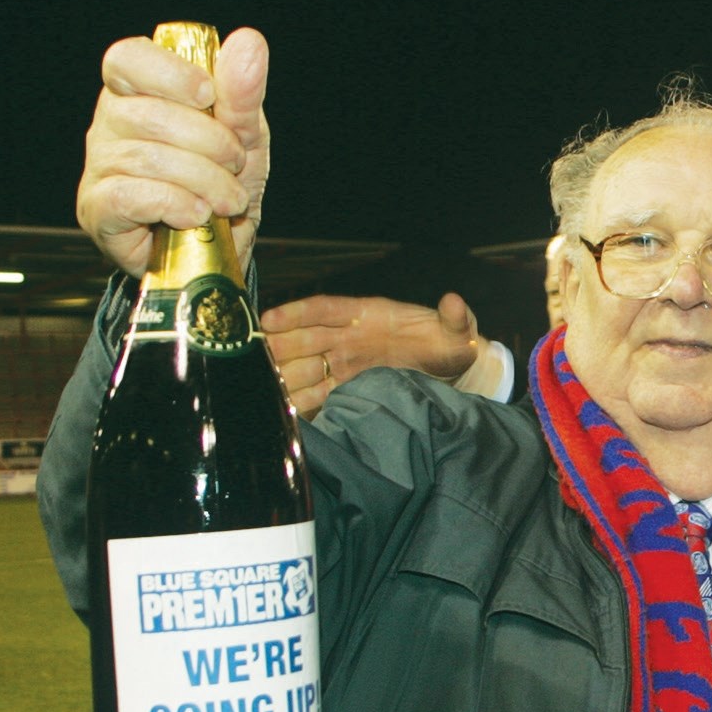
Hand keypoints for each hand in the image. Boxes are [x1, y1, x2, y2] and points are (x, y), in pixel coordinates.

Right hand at [76, 27, 269, 277]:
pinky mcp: (99, 209)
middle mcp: (110, 124)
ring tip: (229, 200)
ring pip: (145, 159)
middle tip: (236, 164)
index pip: (127, 59)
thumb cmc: (222, 181)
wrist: (218, 249)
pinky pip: (129, 196)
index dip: (169, 73)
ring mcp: (100, 166)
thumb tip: (249, 42)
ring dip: (204, 181)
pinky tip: (197, 216)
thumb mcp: (243, 135)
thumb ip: (242, 93)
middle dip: (209, 143)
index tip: (208, 95)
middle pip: (148, 115)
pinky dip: (174, 204)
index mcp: (137, 93)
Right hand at [264, 293, 487, 417]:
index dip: (296, 313)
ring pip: (305, 366)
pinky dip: (301, 400)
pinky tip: (283, 409)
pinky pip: (318, 393)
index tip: (270, 320)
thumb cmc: (452, 343)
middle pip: (304, 339)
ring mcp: (345, 363)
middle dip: (278, 346)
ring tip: (259, 386)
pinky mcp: (348, 388)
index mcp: (367, 313)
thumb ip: (456, 318)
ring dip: (283, 374)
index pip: (324, 309)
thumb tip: (456, 303)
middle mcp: (348, 336)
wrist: (452, 371)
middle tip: (252, 357)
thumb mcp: (459, 330)